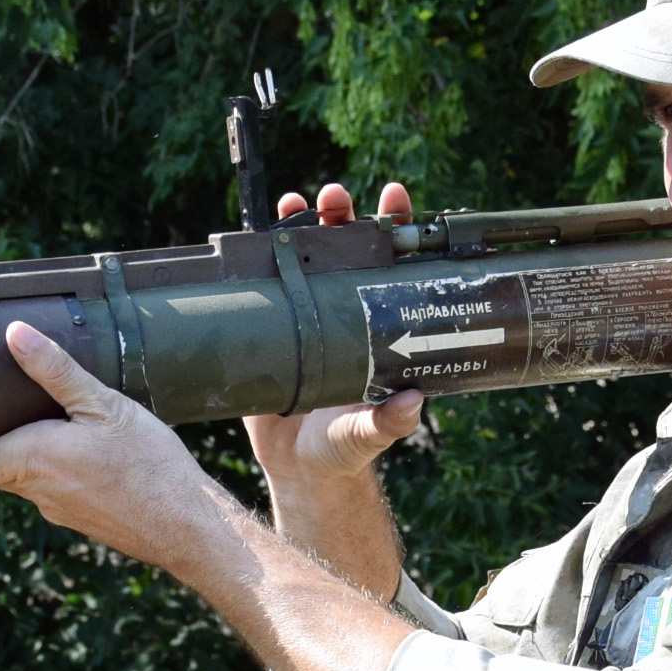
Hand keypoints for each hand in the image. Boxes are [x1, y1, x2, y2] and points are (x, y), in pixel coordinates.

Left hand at [0, 320, 238, 578]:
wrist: (189, 528)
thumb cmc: (150, 466)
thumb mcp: (104, 405)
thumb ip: (56, 371)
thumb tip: (14, 335)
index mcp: (31, 459)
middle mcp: (36, 491)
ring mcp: (58, 511)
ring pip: (23, 479)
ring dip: (23, 453)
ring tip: (43, 418)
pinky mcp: (80, 520)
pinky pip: (52, 490)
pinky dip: (53, 469)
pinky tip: (84, 448)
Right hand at [246, 180, 422, 488]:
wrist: (296, 469)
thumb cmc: (342, 449)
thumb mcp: (366, 435)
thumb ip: (388, 423)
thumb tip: (413, 402)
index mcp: (377, 327)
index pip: (391, 267)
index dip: (397, 230)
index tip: (395, 202)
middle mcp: (344, 314)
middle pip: (348, 251)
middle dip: (345, 216)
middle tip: (336, 200)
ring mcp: (306, 316)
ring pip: (307, 257)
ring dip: (303, 223)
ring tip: (297, 203)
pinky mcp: (272, 328)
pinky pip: (266, 283)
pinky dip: (260, 254)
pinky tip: (257, 231)